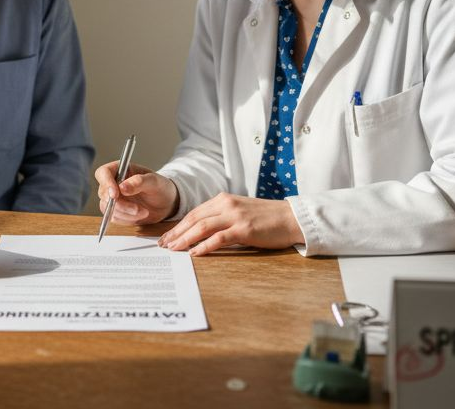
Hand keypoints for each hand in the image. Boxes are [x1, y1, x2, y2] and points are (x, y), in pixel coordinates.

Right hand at [95, 162, 178, 224]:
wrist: (166, 203)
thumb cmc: (161, 187)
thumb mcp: (154, 181)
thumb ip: (139, 182)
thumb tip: (122, 187)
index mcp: (120, 170)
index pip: (103, 173)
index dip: (106, 183)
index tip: (115, 194)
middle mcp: (114, 183)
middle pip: (104, 194)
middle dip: (121, 205)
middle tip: (137, 208)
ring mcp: (114, 198)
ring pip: (107, 208)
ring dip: (126, 214)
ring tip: (144, 212)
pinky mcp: (116, 211)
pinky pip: (114, 218)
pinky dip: (127, 220)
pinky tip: (139, 215)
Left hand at [157, 193, 302, 255]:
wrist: (291, 217)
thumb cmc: (266, 218)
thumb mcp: (239, 212)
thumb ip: (221, 218)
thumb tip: (199, 233)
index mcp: (223, 199)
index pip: (194, 213)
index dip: (178, 225)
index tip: (166, 237)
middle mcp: (226, 204)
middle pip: (194, 219)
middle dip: (176, 233)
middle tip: (163, 245)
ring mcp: (235, 216)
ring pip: (202, 227)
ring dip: (185, 239)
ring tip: (173, 250)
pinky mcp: (244, 229)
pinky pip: (219, 238)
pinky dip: (204, 246)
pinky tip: (194, 254)